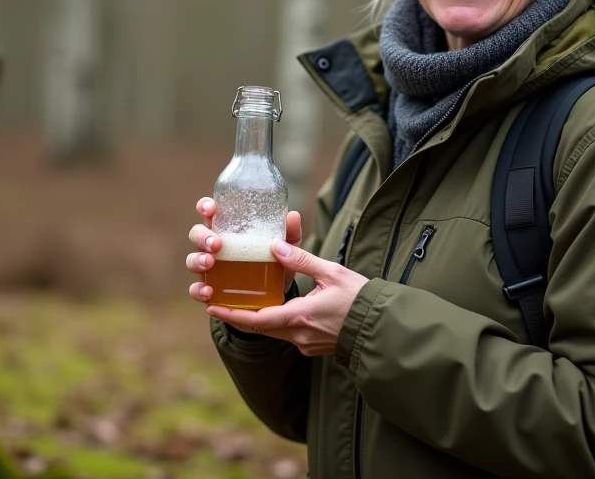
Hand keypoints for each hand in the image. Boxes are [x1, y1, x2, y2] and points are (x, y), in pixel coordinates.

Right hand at [186, 197, 302, 301]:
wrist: (275, 294)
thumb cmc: (275, 261)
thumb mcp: (285, 247)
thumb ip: (289, 233)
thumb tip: (293, 216)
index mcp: (228, 227)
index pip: (210, 212)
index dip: (205, 207)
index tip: (212, 209)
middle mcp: (213, 244)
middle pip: (196, 233)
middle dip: (202, 236)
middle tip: (217, 244)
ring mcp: (208, 266)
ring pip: (192, 259)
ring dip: (197, 260)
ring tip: (209, 264)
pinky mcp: (209, 287)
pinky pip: (195, 288)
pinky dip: (198, 289)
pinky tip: (209, 291)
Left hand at [206, 240, 369, 356]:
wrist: (383, 328)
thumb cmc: (361, 299)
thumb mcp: (332, 273)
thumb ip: (303, 260)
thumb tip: (276, 247)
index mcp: (300, 317)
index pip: (256, 320)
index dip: (231, 314)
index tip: (211, 307)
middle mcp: (300, 335)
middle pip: (260, 327)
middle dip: (239, 315)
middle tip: (219, 302)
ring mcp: (307, 344)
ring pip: (274, 330)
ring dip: (258, 317)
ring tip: (244, 301)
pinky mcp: (314, 346)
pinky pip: (288, 334)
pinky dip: (277, 321)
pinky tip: (276, 307)